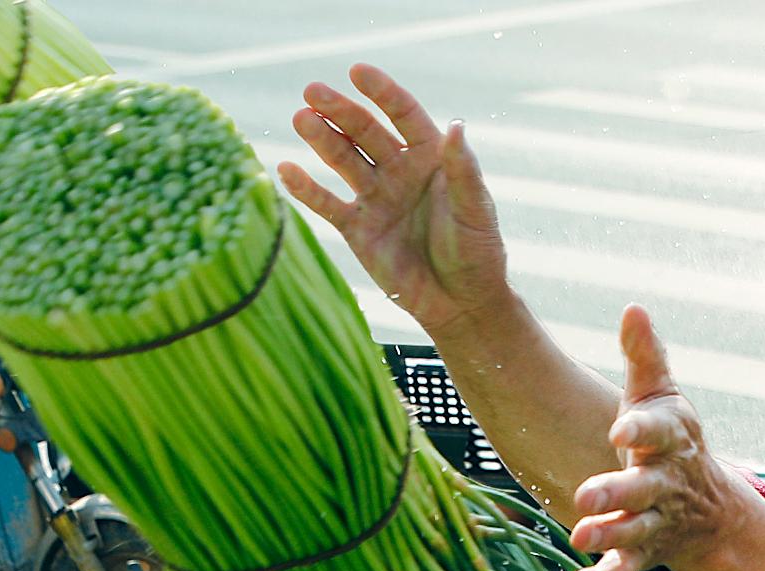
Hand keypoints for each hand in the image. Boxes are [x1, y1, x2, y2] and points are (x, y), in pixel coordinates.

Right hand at [278, 63, 510, 340]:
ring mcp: (376, 197)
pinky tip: (287, 169)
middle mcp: (400, 170)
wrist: (459, 303)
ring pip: (343, 160)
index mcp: (431, 156)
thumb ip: (463, 170)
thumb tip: (455, 125)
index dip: (381, 92)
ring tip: (300, 118)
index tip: (357, 72)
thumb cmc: (477, 253)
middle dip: (340, 111)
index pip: (402, 114)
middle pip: (365, 131)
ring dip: (321, 139)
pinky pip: (327, 204)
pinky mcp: (357, 229)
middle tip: (313, 91)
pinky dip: (306, 188)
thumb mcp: (475, 209)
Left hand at [566, 307, 755, 570]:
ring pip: (634, 531)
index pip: (658, 431)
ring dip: (609, 535)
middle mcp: (664, 482)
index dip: (641, 430)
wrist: (707, 508)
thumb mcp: (662, 396)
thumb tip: (633, 307)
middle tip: (586, 495)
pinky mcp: (641, 554)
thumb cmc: (670, 440)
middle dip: (617, 492)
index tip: (620, 428)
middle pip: (643, 487)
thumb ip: (645, 357)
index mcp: (669, 439)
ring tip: (578, 537)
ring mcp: (653, 521)